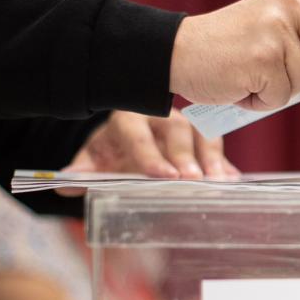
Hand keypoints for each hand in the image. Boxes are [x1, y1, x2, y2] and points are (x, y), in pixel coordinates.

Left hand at [61, 109, 239, 193]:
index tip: (163, 176)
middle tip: (193, 180)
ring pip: (203, 134)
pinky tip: (233, 181)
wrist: (127, 141)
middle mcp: (160, 117)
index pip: (138, 134)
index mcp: (129, 118)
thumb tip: (66, 182)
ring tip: (219, 182)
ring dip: (212, 159)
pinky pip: (217, 148)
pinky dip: (226, 164)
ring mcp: (185, 126)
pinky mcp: (202, 140)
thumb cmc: (112, 150)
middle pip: (177, 131)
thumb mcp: (94, 159)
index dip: (151, 156)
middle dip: (186, 157)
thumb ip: (82, 171)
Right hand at [169, 0, 299, 123]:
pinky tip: (240, 86)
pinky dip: (261, 102)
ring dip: (280, 94)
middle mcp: (288, 7)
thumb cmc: (223, 50)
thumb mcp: (270, 32)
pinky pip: (280, 96)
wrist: (175, 52)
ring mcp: (275, 30)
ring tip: (251, 81)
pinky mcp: (261, 57)